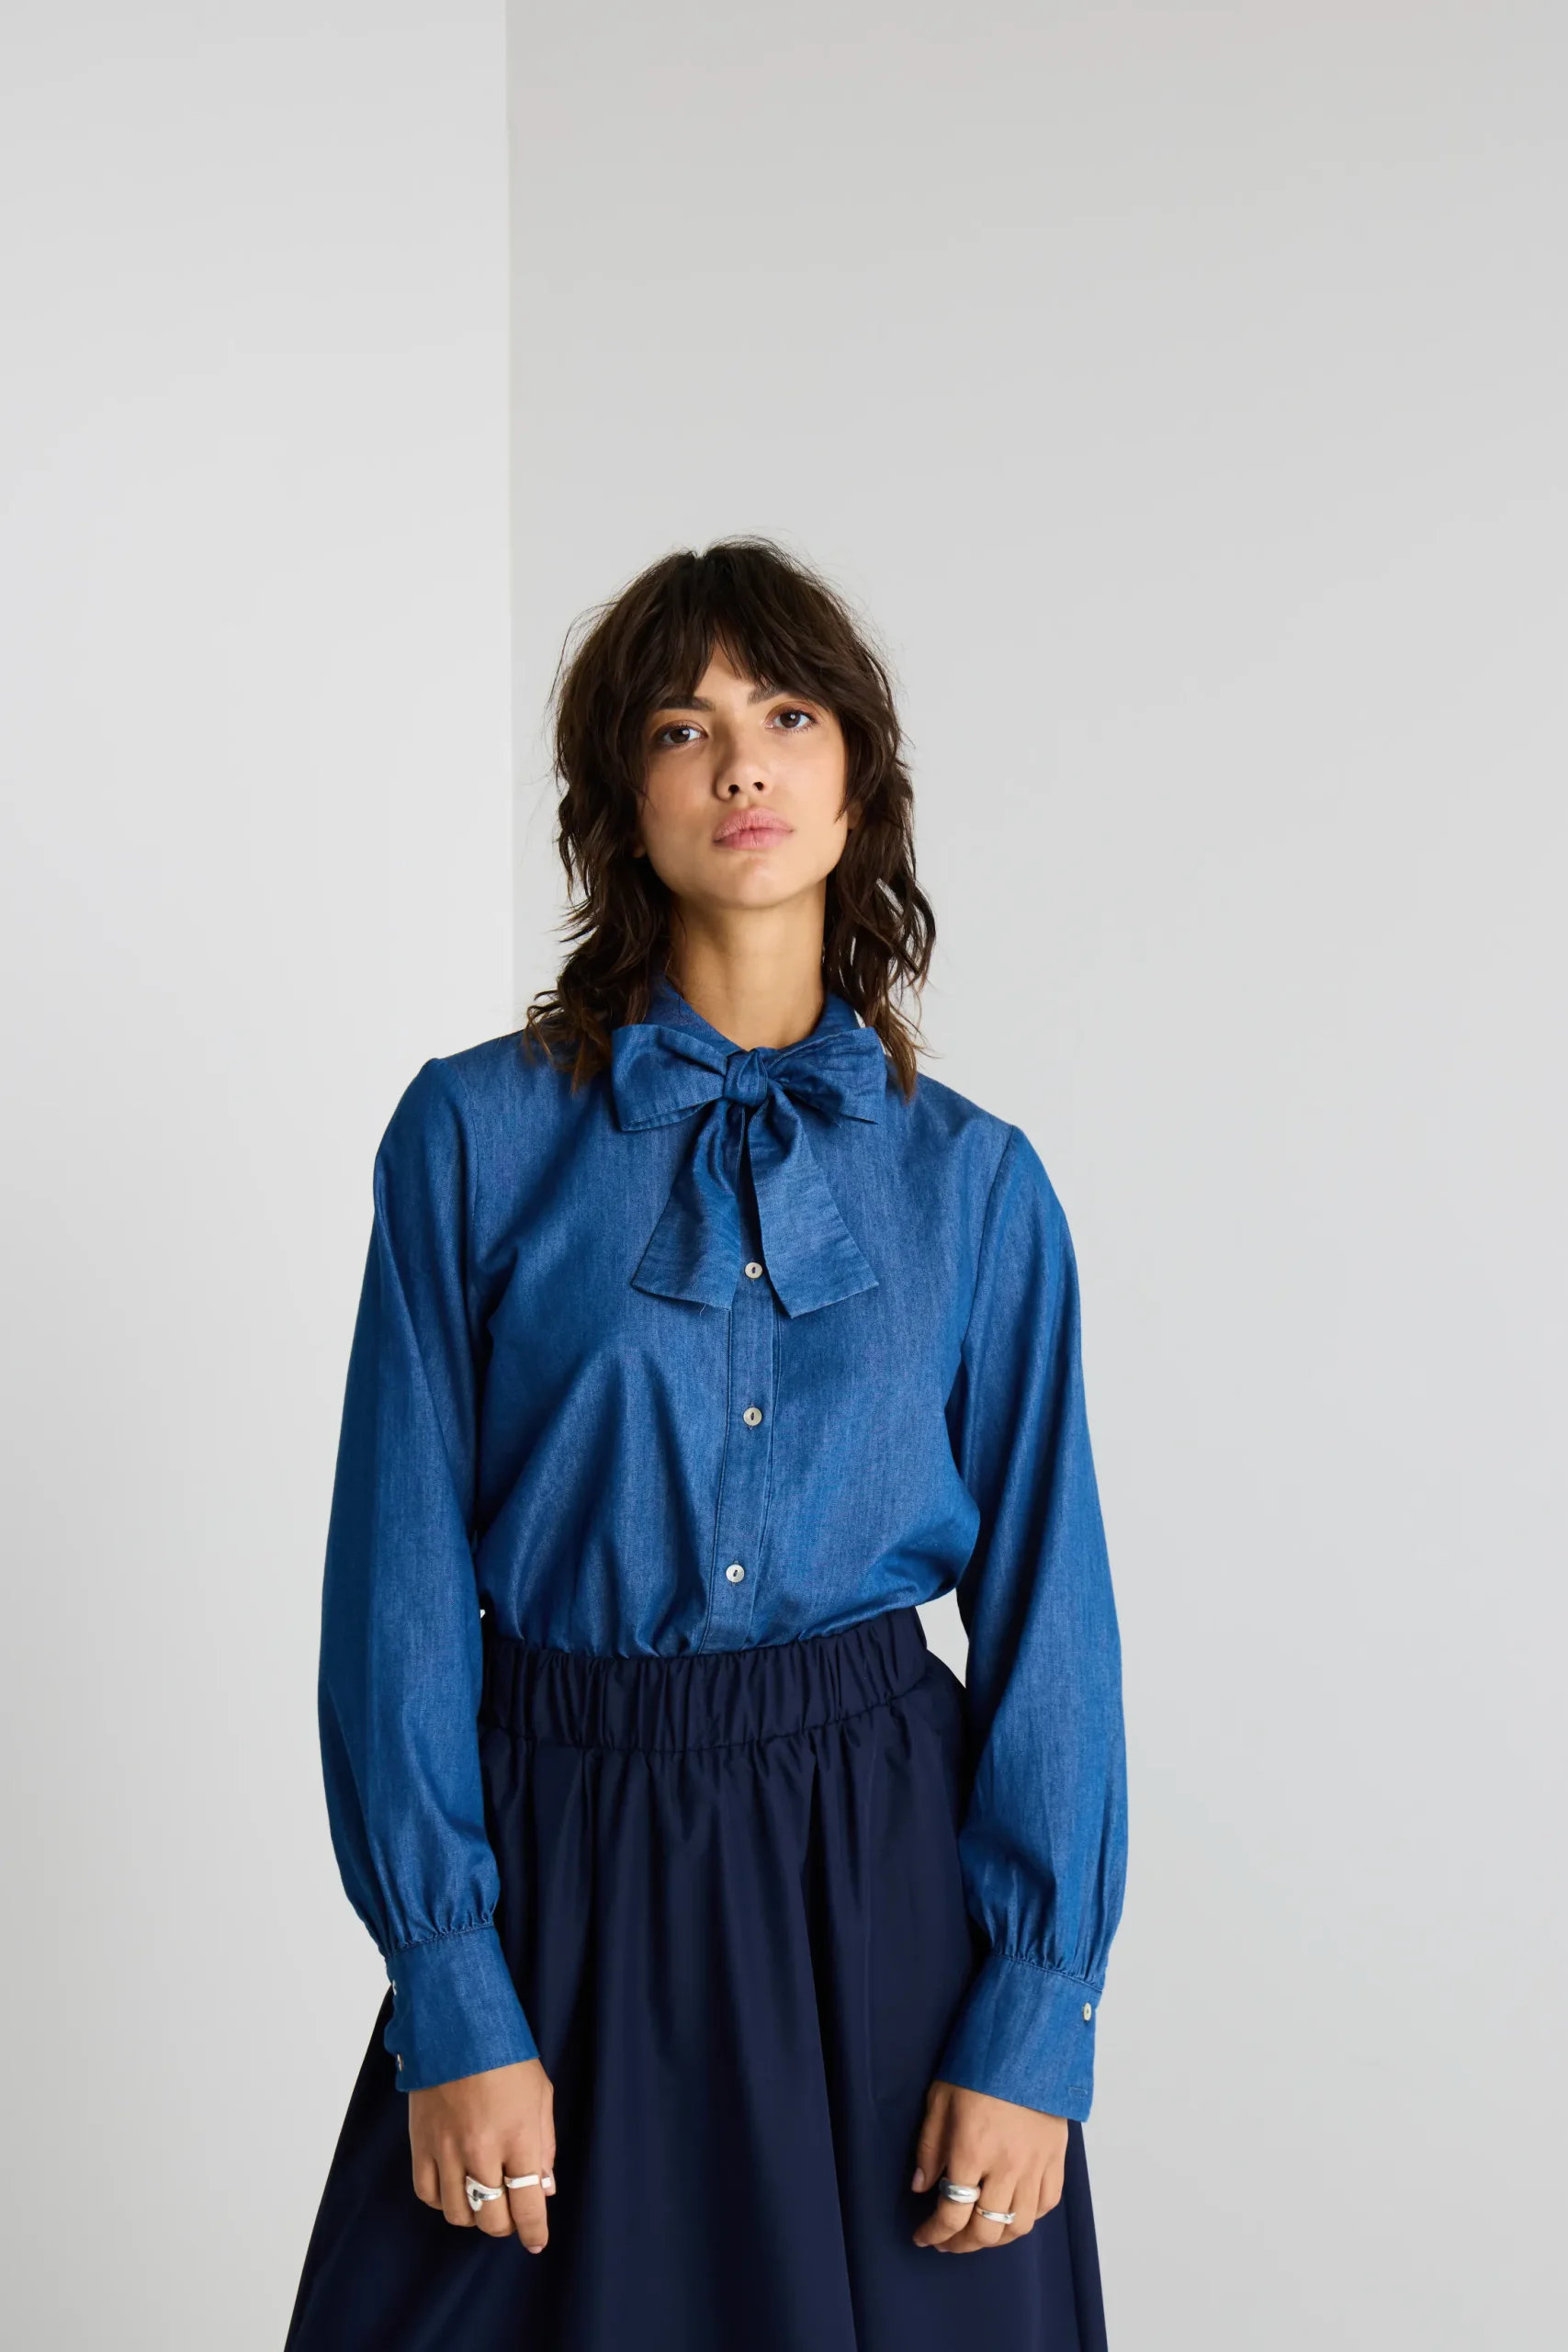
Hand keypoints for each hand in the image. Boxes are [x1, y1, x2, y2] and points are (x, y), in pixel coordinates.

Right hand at [409, 2058, 556, 2250]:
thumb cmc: (505, 2056)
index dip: (534, 2230)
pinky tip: (456, 2186)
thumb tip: (543, 2187)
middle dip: (506, 2224)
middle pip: (492, 2218)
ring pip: (459, 2214)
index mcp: (517, 2136)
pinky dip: (444, 2200)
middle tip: (511, 2211)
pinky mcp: (421, 2145)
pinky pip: (429, 2195)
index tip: (536, 2241)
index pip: (527, 2204)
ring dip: (475, 2215)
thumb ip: (543, 2145)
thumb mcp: (540, 2095)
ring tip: (484, 2196)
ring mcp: (447, 2150)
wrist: (456, 2025)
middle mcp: (481, 2150)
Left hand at [910, 2078, 1067, 2251]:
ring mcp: (1035, 2165)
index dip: (934, 2233)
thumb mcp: (940, 2100)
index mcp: (971, 2151)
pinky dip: (1029, 2216)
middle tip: (947, 2240)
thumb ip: (929, 2148)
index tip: (922, 2236)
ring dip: (995, 2238)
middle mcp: (1006, 2166)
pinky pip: (1047, 2204)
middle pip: (986, 2230)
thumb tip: (921, 2187)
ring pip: (1019, 2226)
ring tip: (978, 2232)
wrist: (1026, 2043)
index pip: (952, 2214)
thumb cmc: (978, 2068)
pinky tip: (1012, 2210)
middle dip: (961, 2244)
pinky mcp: (1056, 2159)